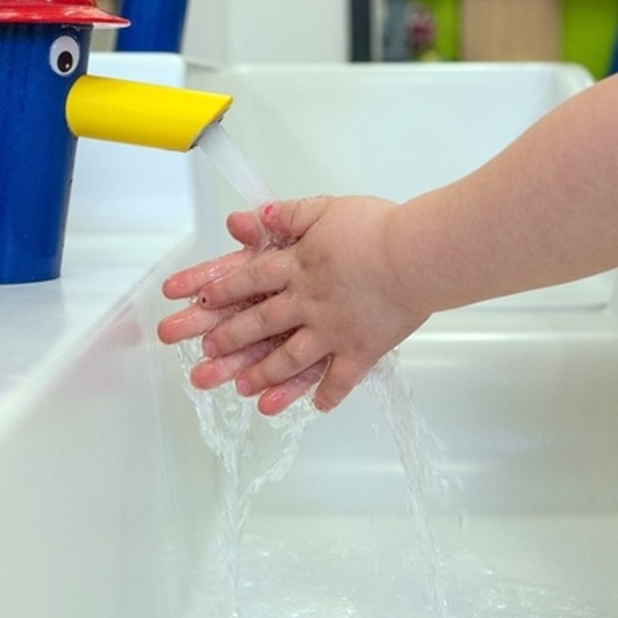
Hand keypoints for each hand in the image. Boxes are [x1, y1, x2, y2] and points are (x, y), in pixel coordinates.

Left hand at [158, 196, 429, 414]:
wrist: (418, 256)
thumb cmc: (378, 228)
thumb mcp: (327, 209)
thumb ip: (288, 214)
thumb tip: (248, 219)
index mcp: (298, 265)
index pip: (250, 279)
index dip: (222, 291)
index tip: (200, 303)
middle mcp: (308, 302)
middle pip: (261, 323)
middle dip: (229, 340)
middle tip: (206, 353)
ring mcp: (333, 331)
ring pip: (290, 359)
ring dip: (264, 375)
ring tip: (243, 389)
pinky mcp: (361, 350)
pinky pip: (341, 379)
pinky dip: (328, 395)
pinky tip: (315, 408)